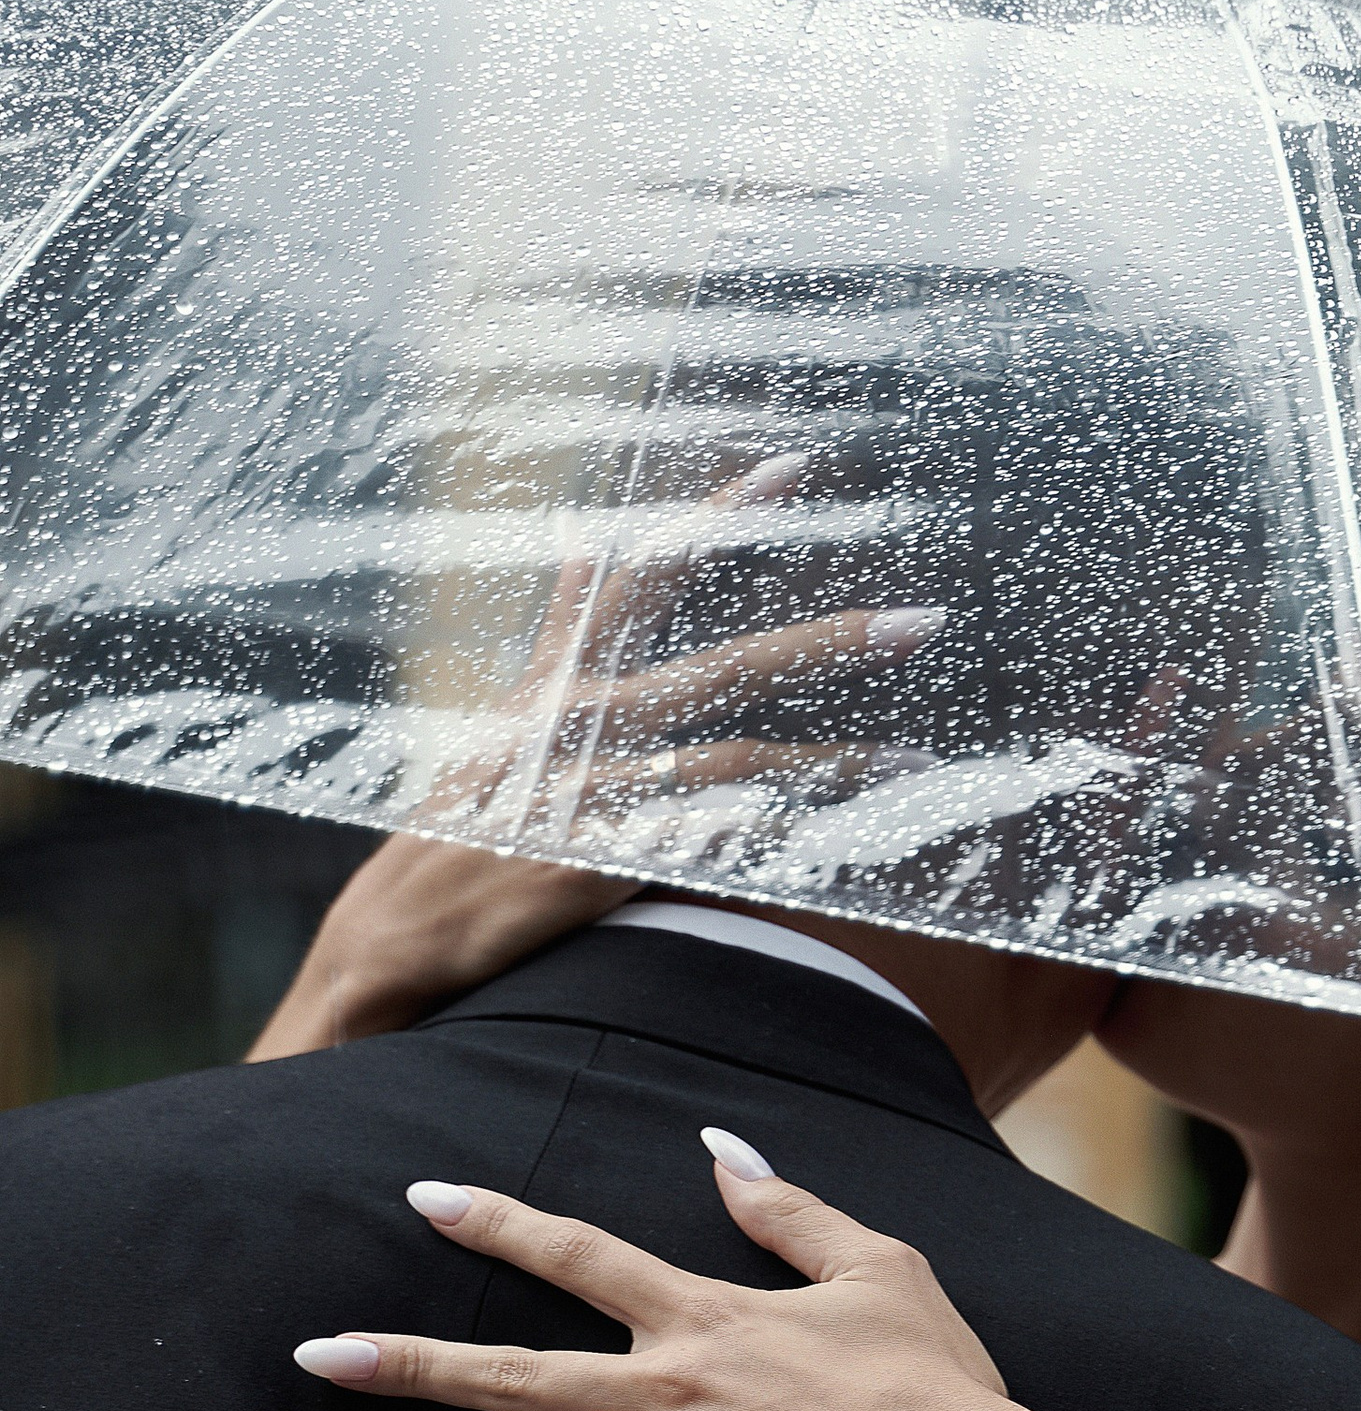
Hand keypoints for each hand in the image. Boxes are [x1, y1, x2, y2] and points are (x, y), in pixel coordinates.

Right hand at [248, 456, 946, 1055]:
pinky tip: (833, 844)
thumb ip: (561, 631)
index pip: (641, 576)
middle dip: (824, 644)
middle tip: (918, 626)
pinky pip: (704, 852)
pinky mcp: (595, 869)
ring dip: (832, 767)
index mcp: (561, 685)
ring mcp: (590, 797)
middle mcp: (578, 728)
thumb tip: (582, 536)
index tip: (790, 467)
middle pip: (722, 667)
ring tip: (914, 765)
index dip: (713, 518)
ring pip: (736, 764)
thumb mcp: (506, 715)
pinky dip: (766, 842)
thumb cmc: (460, 833)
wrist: (391, 944)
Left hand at [293, 1146, 1036, 1410]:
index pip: (577, 1255)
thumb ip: (787, 1209)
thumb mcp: (877, 1267)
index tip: (421, 1199)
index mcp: (705, 1315)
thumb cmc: (937, 1380)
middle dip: (407, 1363)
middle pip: (512, 1373)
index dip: (496, 1223)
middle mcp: (668, 1388)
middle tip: (317, 1357)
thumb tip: (721, 1147)